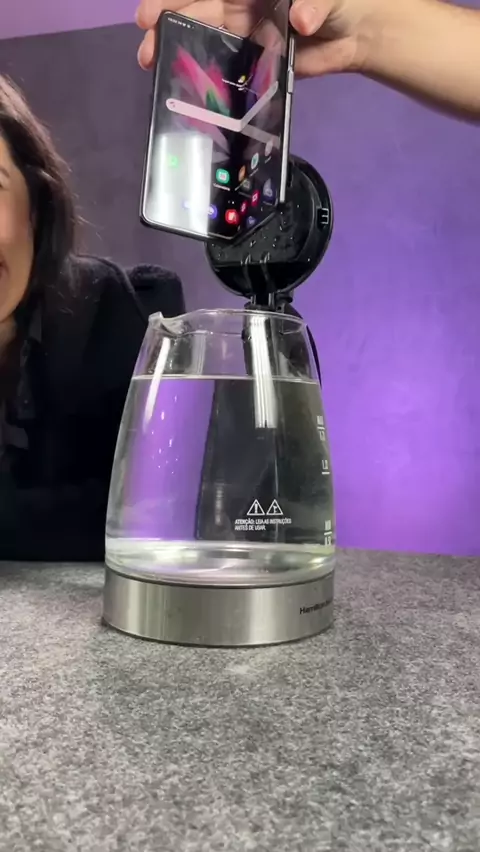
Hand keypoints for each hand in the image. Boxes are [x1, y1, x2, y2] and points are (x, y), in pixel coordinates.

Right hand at [136, 0, 380, 75]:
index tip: (152, 11)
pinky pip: (229, 66)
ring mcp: (247, 30)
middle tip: (145, 47)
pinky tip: (188, 85)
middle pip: (198, 9)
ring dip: (180, 50)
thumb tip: (300, 20)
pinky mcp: (257, 59)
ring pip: (206, 37)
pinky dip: (208, 73)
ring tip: (154, 65)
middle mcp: (242, 2)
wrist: (363, 30)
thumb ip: (314, 1)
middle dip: (168, 23)